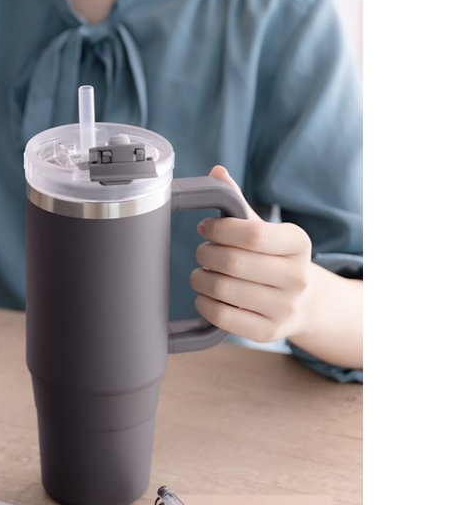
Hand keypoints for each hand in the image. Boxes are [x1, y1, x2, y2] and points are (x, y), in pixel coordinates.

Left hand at [189, 165, 313, 344]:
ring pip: (224, 289)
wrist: (305, 304)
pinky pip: (222, 316)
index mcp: (298, 243)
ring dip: (200, 279)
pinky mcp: (268, 332)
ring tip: (201, 274)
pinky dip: (204, 303)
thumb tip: (215, 173)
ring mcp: (284, 308)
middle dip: (206, 254)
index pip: (252, 234)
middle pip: (233, 262)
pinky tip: (205, 295)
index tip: (206, 228)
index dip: (220, 230)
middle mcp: (296, 277)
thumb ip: (238, 204)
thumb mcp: (265, 231)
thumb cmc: (274, 260)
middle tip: (202, 253)